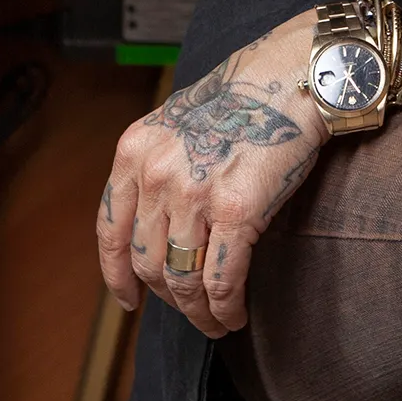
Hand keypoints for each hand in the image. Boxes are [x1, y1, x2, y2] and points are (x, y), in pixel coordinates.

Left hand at [96, 11, 324, 336]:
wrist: (290, 78)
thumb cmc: (243, 99)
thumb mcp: (177, 123)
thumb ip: (157, 167)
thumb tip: (154, 226)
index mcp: (134, 152)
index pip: (111, 230)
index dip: (117, 275)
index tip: (129, 300)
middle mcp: (156, 174)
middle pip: (147, 262)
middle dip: (168, 298)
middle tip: (188, 310)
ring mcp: (194, 193)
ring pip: (182, 278)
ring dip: (197, 313)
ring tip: (215, 322)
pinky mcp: (237, 211)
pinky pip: (221, 279)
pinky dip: (225, 308)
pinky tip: (234, 314)